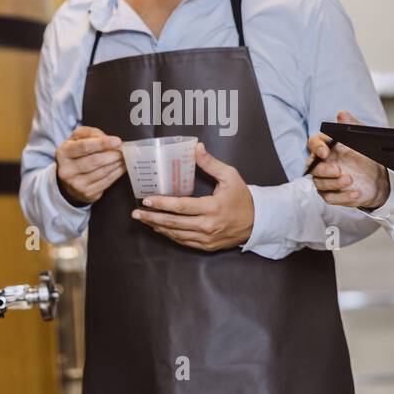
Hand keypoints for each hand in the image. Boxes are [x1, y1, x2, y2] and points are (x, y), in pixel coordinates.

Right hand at [56, 126, 123, 204]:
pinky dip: (117, 173)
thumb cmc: (75, 155)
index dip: (102, 143)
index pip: (84, 147)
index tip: (117, 141)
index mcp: (63, 153)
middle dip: (113, 154)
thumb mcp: (77, 139)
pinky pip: (106, 182)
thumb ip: (91, 134)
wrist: (68, 179)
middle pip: (95, 161)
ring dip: (117, 163)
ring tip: (124, 157)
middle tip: (123, 150)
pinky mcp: (87, 193)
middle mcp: (67, 170)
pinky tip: (121, 167)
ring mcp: (76, 184)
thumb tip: (108, 138)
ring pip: (103, 172)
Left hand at [130, 142, 253, 250]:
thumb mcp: (230, 176)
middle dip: (152, 217)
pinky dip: (169, 235)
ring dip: (158, 227)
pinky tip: (159, 228)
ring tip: (143, 219)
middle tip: (136, 212)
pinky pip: (183, 242)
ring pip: (176, 234)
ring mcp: (206, 238)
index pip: (181, 206)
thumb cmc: (242, 197)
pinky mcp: (206, 246)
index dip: (162, 203)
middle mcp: (207, 226)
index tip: (146, 199)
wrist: (257, 222)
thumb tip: (195, 147)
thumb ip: (210, 163)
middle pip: (173, 223)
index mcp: (212, 207)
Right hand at [309, 110, 390, 210]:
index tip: (325, 150)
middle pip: (313, 167)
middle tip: (339, 170)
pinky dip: (343, 197)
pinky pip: (330, 198)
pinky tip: (355, 193)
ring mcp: (326, 180)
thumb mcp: (363, 139)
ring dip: (335, 183)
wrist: (378, 179)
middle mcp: (322, 164)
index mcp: (327, 147)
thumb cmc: (366, 157)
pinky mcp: (332, 195)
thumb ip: (352, 126)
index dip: (317, 147)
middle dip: (325, 169)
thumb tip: (342, 114)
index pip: (313, 144)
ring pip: (320, 183)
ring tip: (351, 180)